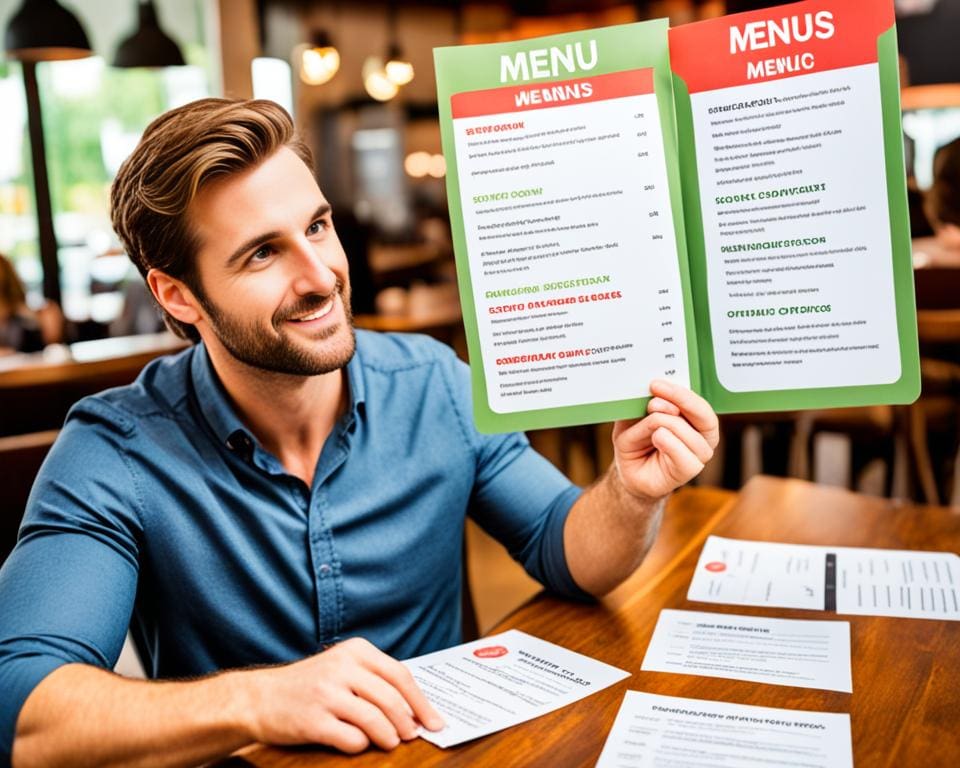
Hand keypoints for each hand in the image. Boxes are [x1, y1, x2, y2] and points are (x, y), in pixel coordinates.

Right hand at [244, 637, 444, 753]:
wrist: (259, 697)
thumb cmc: (309, 685)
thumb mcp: (342, 667)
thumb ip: (375, 680)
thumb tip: (415, 708)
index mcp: (355, 651)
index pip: (400, 675)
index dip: (421, 702)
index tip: (435, 720)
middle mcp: (341, 668)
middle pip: (392, 699)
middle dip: (408, 723)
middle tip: (412, 735)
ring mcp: (326, 694)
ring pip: (375, 720)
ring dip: (389, 736)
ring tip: (390, 742)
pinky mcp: (312, 721)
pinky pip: (351, 739)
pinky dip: (361, 745)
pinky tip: (357, 742)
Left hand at [611, 379, 718, 499]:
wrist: (629, 470)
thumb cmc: (635, 442)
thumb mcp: (632, 419)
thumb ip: (642, 406)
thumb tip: (654, 398)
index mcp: (695, 418)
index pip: (699, 404)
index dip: (680, 393)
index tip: (656, 385)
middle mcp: (703, 436)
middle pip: (705, 417)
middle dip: (679, 402)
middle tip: (653, 401)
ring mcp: (699, 455)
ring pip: (690, 435)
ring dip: (666, 425)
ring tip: (650, 428)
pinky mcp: (689, 471)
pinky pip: (685, 456)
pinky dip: (669, 444)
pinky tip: (657, 439)